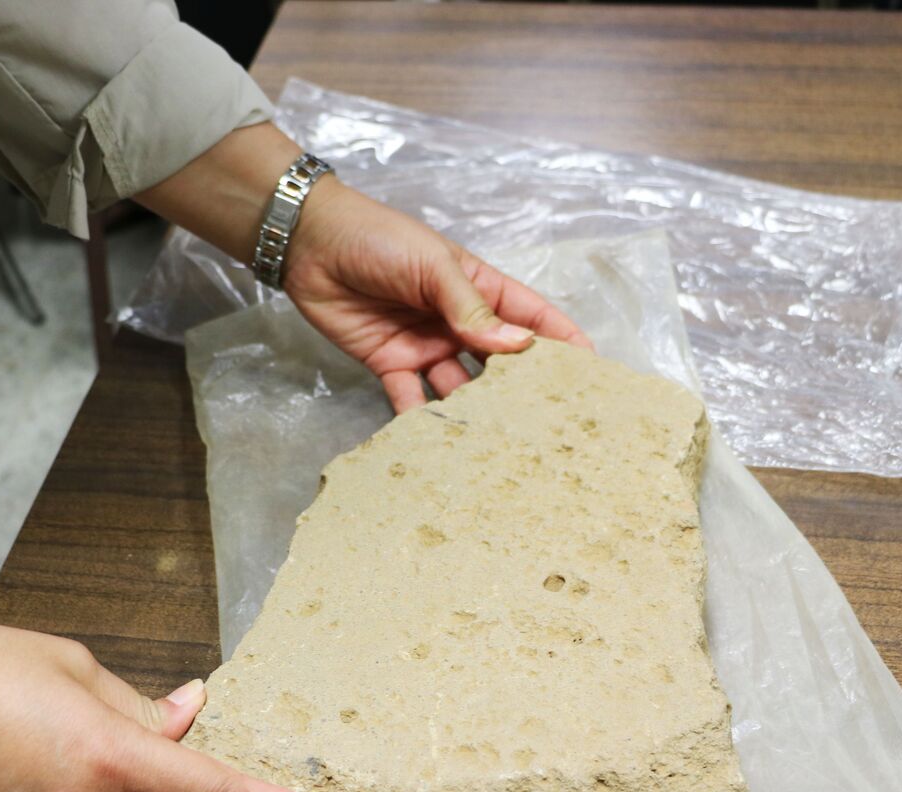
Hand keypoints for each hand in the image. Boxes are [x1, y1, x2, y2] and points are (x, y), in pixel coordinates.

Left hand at [283, 177, 592, 412]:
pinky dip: (421, 421)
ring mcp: (425, 346)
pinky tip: (436, 442)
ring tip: (495, 441)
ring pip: (459, 387)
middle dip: (521, 389)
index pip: (531, 317)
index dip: (561, 341)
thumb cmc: (379, 239)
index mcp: (479, 289)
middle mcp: (457, 322)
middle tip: (545, 423)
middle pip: (499, 361)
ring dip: (474, 411)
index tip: (591, 371)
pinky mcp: (389, 365)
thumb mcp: (432, 266)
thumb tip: (518, 345)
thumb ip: (471, 308)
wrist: (310, 244)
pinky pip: (411, 399)